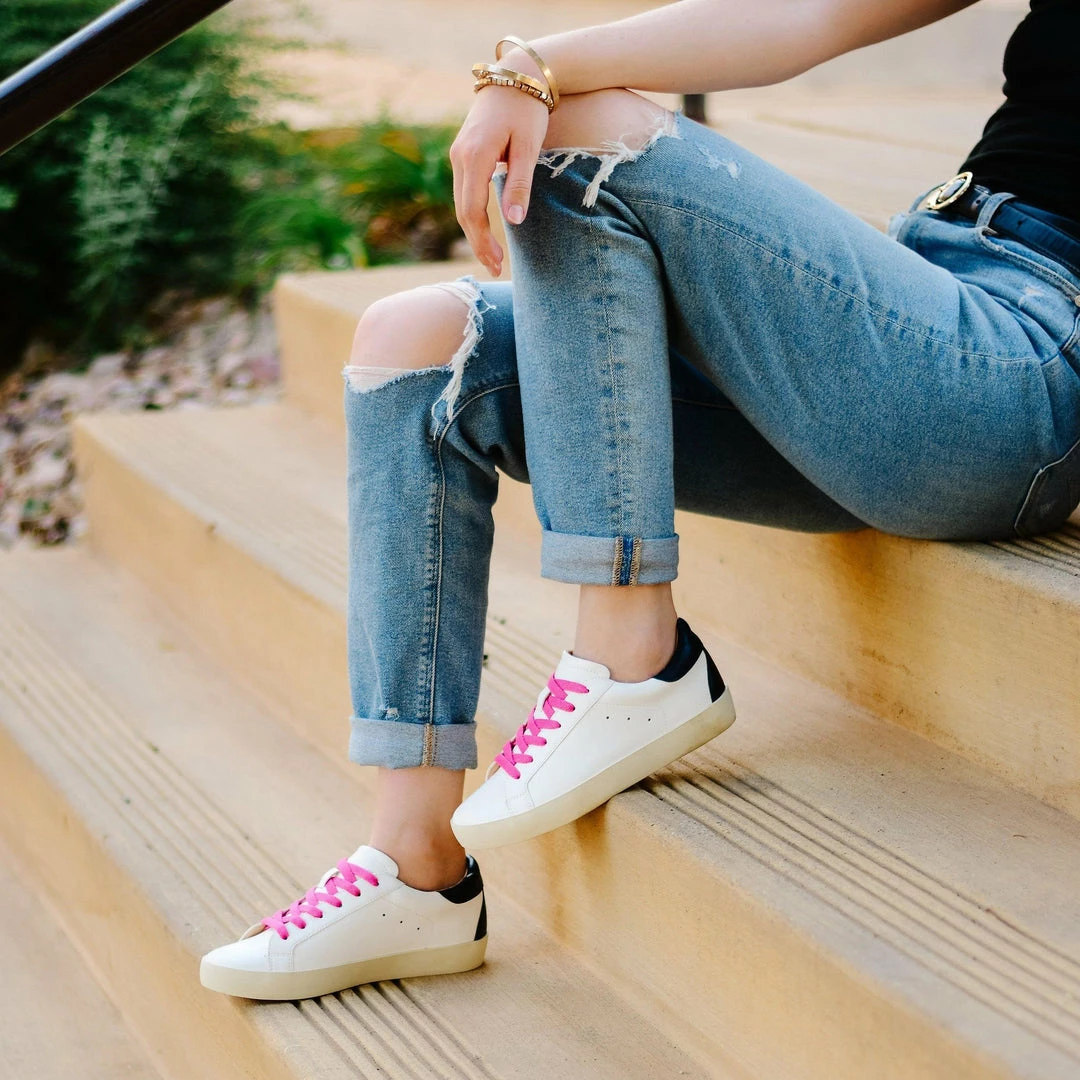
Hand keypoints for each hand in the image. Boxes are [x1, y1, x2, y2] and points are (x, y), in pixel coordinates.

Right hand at [450, 83, 548, 276]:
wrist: (516, 74)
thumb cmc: (528, 109)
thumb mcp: (528, 146)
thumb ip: (519, 183)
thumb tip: (513, 220)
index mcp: (475, 156)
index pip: (472, 211)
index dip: (483, 242)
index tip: (497, 265)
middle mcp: (460, 156)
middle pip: (462, 211)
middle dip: (477, 243)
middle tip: (495, 269)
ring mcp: (458, 153)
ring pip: (460, 202)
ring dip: (474, 231)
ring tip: (492, 255)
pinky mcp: (463, 151)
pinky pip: (463, 190)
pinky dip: (472, 213)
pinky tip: (484, 228)